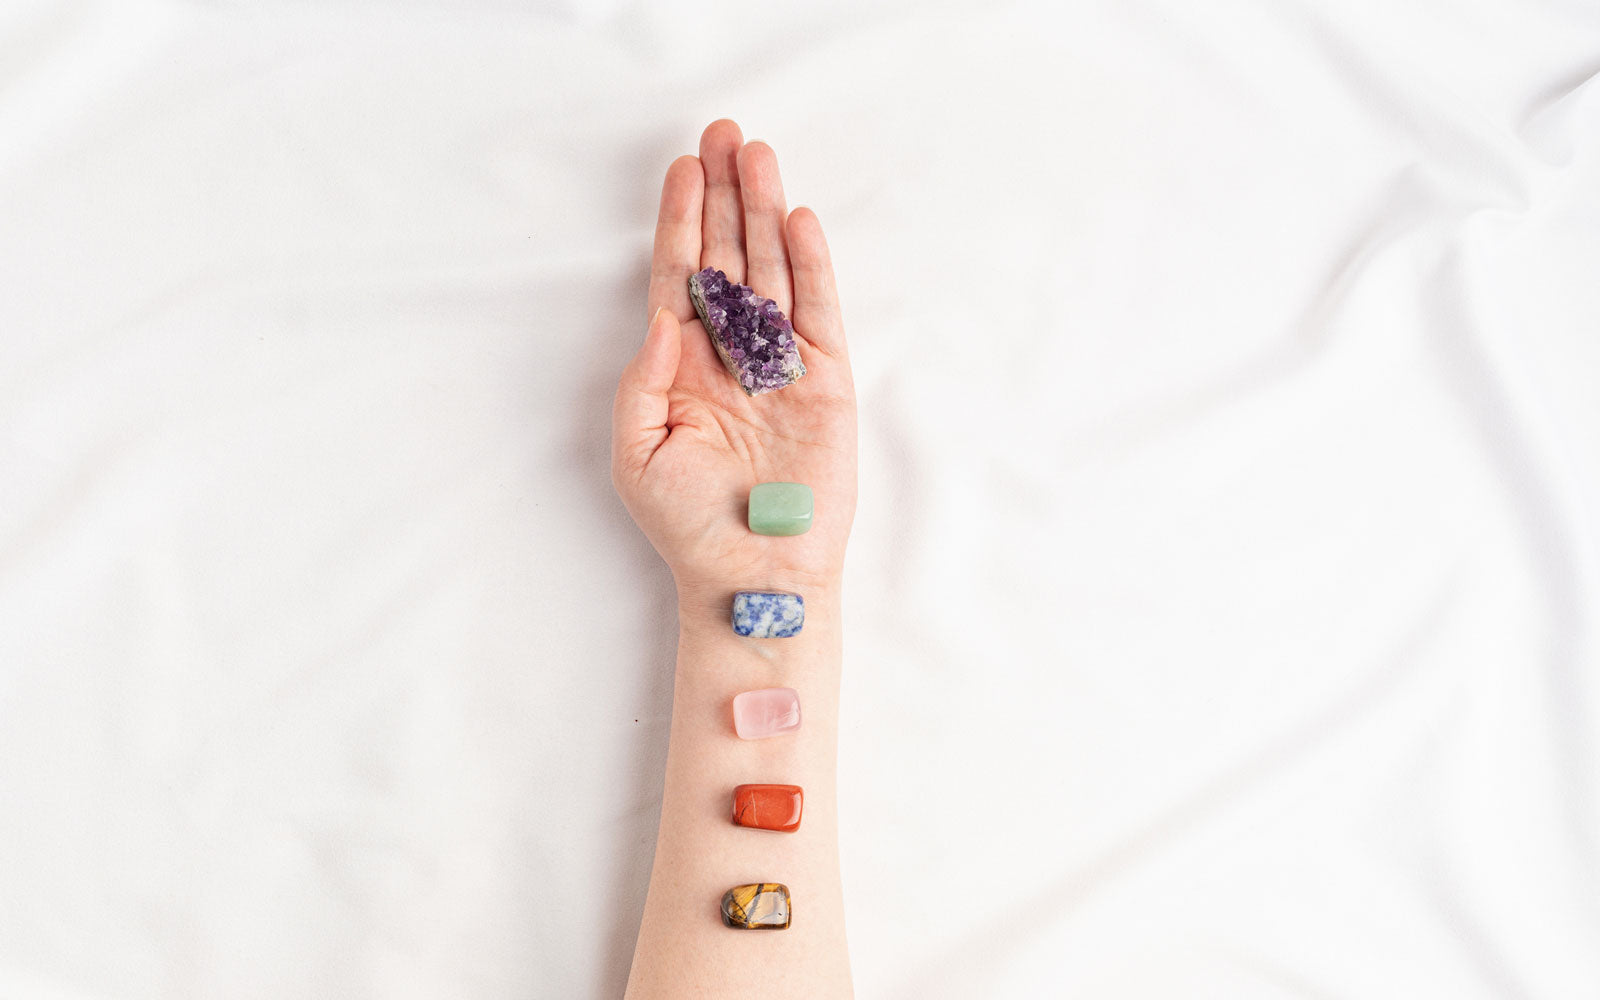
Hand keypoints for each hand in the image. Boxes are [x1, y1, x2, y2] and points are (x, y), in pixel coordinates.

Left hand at [611, 120, 856, 604]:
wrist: (753, 574)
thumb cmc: (686, 525)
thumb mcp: (636, 452)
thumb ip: (643, 378)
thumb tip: (664, 315)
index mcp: (682, 366)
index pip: (680, 276)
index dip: (681, 219)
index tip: (684, 166)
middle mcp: (732, 355)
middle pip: (727, 256)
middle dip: (725, 195)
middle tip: (726, 134)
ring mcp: (781, 365)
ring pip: (772, 271)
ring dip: (764, 213)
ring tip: (759, 156)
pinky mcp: (826, 382)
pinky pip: (818, 312)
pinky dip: (810, 266)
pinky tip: (798, 221)